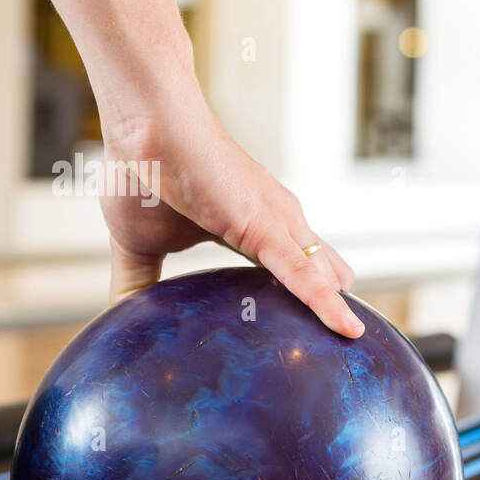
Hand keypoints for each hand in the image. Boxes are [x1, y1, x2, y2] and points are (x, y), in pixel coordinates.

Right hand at [100, 96, 363, 338]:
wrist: (141, 125)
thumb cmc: (142, 172)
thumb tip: (123, 320)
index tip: (326, 337)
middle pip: (326, 275)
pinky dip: (327, 304)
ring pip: (324, 278)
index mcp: (257, 228)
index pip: (299, 272)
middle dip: (338, 311)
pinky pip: (305, 274)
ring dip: (340, 314)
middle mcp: (279, 223)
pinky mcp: (268, 227)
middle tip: (347, 352)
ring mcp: (280, 223)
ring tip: (356, 353)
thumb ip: (140, 282)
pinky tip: (347, 331)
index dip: (315, 302)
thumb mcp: (141, 243)